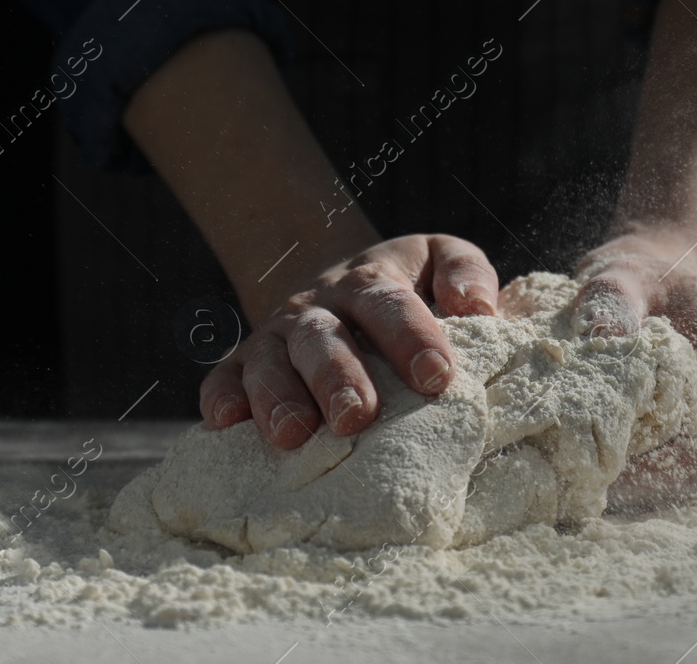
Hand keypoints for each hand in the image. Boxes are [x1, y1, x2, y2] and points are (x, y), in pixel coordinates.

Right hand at [198, 234, 499, 446]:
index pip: (389, 303)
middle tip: (357, 416)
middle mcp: (319, 305)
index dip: (412, 337)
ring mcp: (276, 335)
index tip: (437, 377)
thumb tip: (475, 307)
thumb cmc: (406, 289)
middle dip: (337, 376)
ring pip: (269, 360)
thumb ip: (467, 275)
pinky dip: (222, 400)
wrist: (338, 285)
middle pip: (322, 335)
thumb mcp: (439, 261)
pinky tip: (227, 425)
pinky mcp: (242, 363)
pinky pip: (223, 378)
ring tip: (294, 434)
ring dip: (279, 396)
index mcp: (372, 281)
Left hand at [569, 231, 696, 507]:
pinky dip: (651, 478)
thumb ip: (611, 297)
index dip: (650, 478)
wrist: (661, 274)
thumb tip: (600, 334)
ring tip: (589, 468)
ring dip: (645, 488)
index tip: (591, 475)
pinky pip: (691, 477)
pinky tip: (611, 460)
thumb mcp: (623, 273)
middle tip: (579, 480)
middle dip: (641, 489)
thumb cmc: (643, 274)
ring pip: (696, 486)